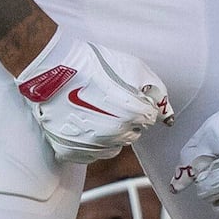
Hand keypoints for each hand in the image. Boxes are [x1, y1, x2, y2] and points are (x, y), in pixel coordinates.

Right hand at [13, 36, 168, 166]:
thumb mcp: (132, 67)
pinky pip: (90, 154)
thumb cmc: (89, 64)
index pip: (148, 119)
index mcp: (132, 114)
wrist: (51, 68)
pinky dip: (89, 142)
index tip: (124, 94)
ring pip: (112, 147)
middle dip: (126, 120)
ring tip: (94, 111)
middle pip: (132, 134)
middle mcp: (113, 134)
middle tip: (107, 100)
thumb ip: (156, 91)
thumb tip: (166, 113)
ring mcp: (91, 145)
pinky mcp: (70, 151)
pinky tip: (82, 123)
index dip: (138, 105)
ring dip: (109, 133)